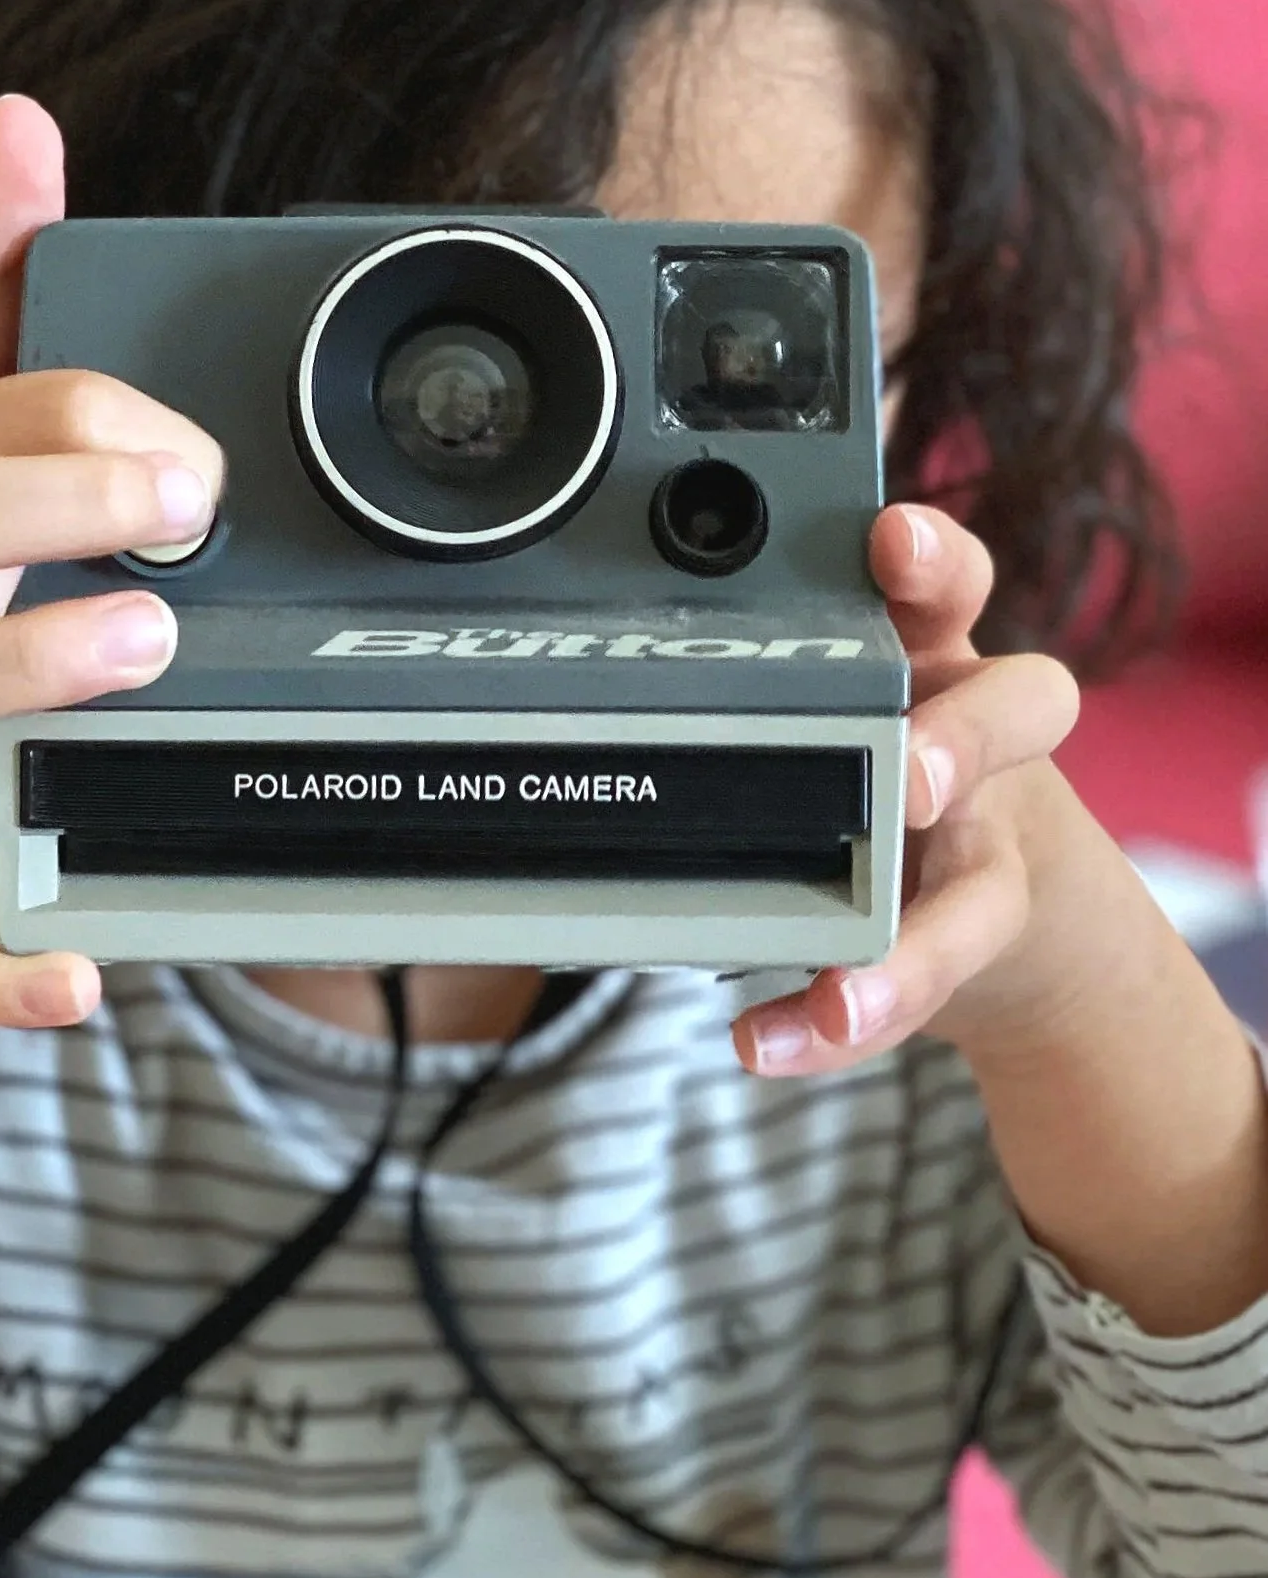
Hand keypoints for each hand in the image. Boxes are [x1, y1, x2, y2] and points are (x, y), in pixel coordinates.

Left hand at [731, 504, 1080, 1075]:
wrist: (1004, 894)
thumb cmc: (869, 756)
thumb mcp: (820, 689)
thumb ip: (735, 666)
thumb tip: (552, 671)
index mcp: (924, 647)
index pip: (947, 578)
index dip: (928, 552)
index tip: (889, 537)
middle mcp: (974, 730)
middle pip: (1024, 702)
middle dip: (965, 733)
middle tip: (908, 774)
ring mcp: (990, 838)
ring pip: (994, 885)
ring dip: (921, 936)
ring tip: (848, 973)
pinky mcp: (978, 929)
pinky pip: (935, 975)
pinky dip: (852, 1015)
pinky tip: (770, 1040)